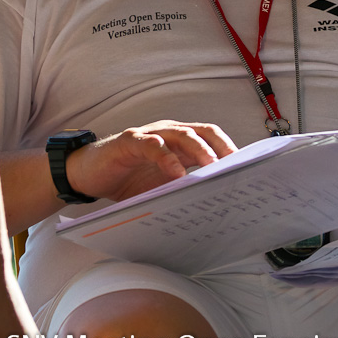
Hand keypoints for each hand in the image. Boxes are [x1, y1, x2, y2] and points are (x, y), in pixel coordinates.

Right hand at [67, 119, 237, 201]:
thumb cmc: (127, 180)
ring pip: (180, 133)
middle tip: (235, 165)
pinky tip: (174, 172)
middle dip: (221, 147)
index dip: (229, 149)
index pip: (211, 138)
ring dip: (198, 148)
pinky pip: (150, 144)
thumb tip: (213, 205)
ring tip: (211, 165)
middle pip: (202, 132)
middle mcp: (168, 133)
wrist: (89, 174)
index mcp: (179, 143)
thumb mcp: (160, 187)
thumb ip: (182, 188)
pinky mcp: (129, 141)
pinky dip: (165, 157)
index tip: (248, 166)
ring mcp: (149, 135)